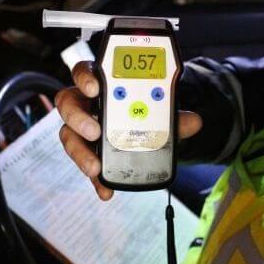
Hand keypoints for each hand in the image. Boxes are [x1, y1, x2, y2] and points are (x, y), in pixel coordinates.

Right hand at [55, 61, 202, 199]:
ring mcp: (83, 128)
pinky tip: (106, 190)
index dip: (85, 78)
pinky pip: (87, 165)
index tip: (94, 88)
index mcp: (101, 84)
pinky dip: (96, 180)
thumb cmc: (145, 110)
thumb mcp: (159, 110)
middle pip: (68, 105)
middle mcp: (86, 104)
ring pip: (70, 137)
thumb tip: (194, 122)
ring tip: (95, 167)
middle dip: (79, 119)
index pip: (84, 73)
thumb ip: (173, 114)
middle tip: (95, 132)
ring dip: (81, 153)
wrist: (149, 130)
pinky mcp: (87, 152)